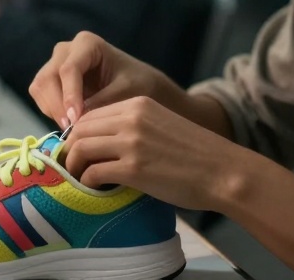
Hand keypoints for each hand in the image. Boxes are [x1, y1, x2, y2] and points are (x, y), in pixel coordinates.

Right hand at [28, 32, 170, 128]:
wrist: (140, 85)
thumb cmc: (138, 84)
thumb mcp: (127, 92)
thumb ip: (102, 102)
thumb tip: (76, 119)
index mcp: (87, 43)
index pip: (69, 69)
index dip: (69, 96)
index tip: (75, 121)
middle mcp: (67, 50)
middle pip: (48, 77)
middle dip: (57, 106)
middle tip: (70, 130)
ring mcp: (56, 64)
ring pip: (40, 88)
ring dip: (52, 111)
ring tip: (71, 130)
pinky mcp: (52, 81)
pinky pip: (42, 97)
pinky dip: (51, 113)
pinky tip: (70, 125)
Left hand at [62, 96, 247, 212]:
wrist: (223, 171)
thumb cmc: (196, 155)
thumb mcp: (161, 126)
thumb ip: (132, 128)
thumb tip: (102, 146)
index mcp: (138, 103)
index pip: (90, 113)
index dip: (78, 134)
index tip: (78, 151)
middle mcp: (131, 118)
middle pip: (80, 129)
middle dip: (71, 150)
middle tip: (72, 168)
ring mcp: (131, 142)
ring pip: (81, 149)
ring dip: (75, 167)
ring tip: (80, 179)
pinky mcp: (133, 169)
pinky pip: (93, 173)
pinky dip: (87, 182)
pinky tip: (95, 189)